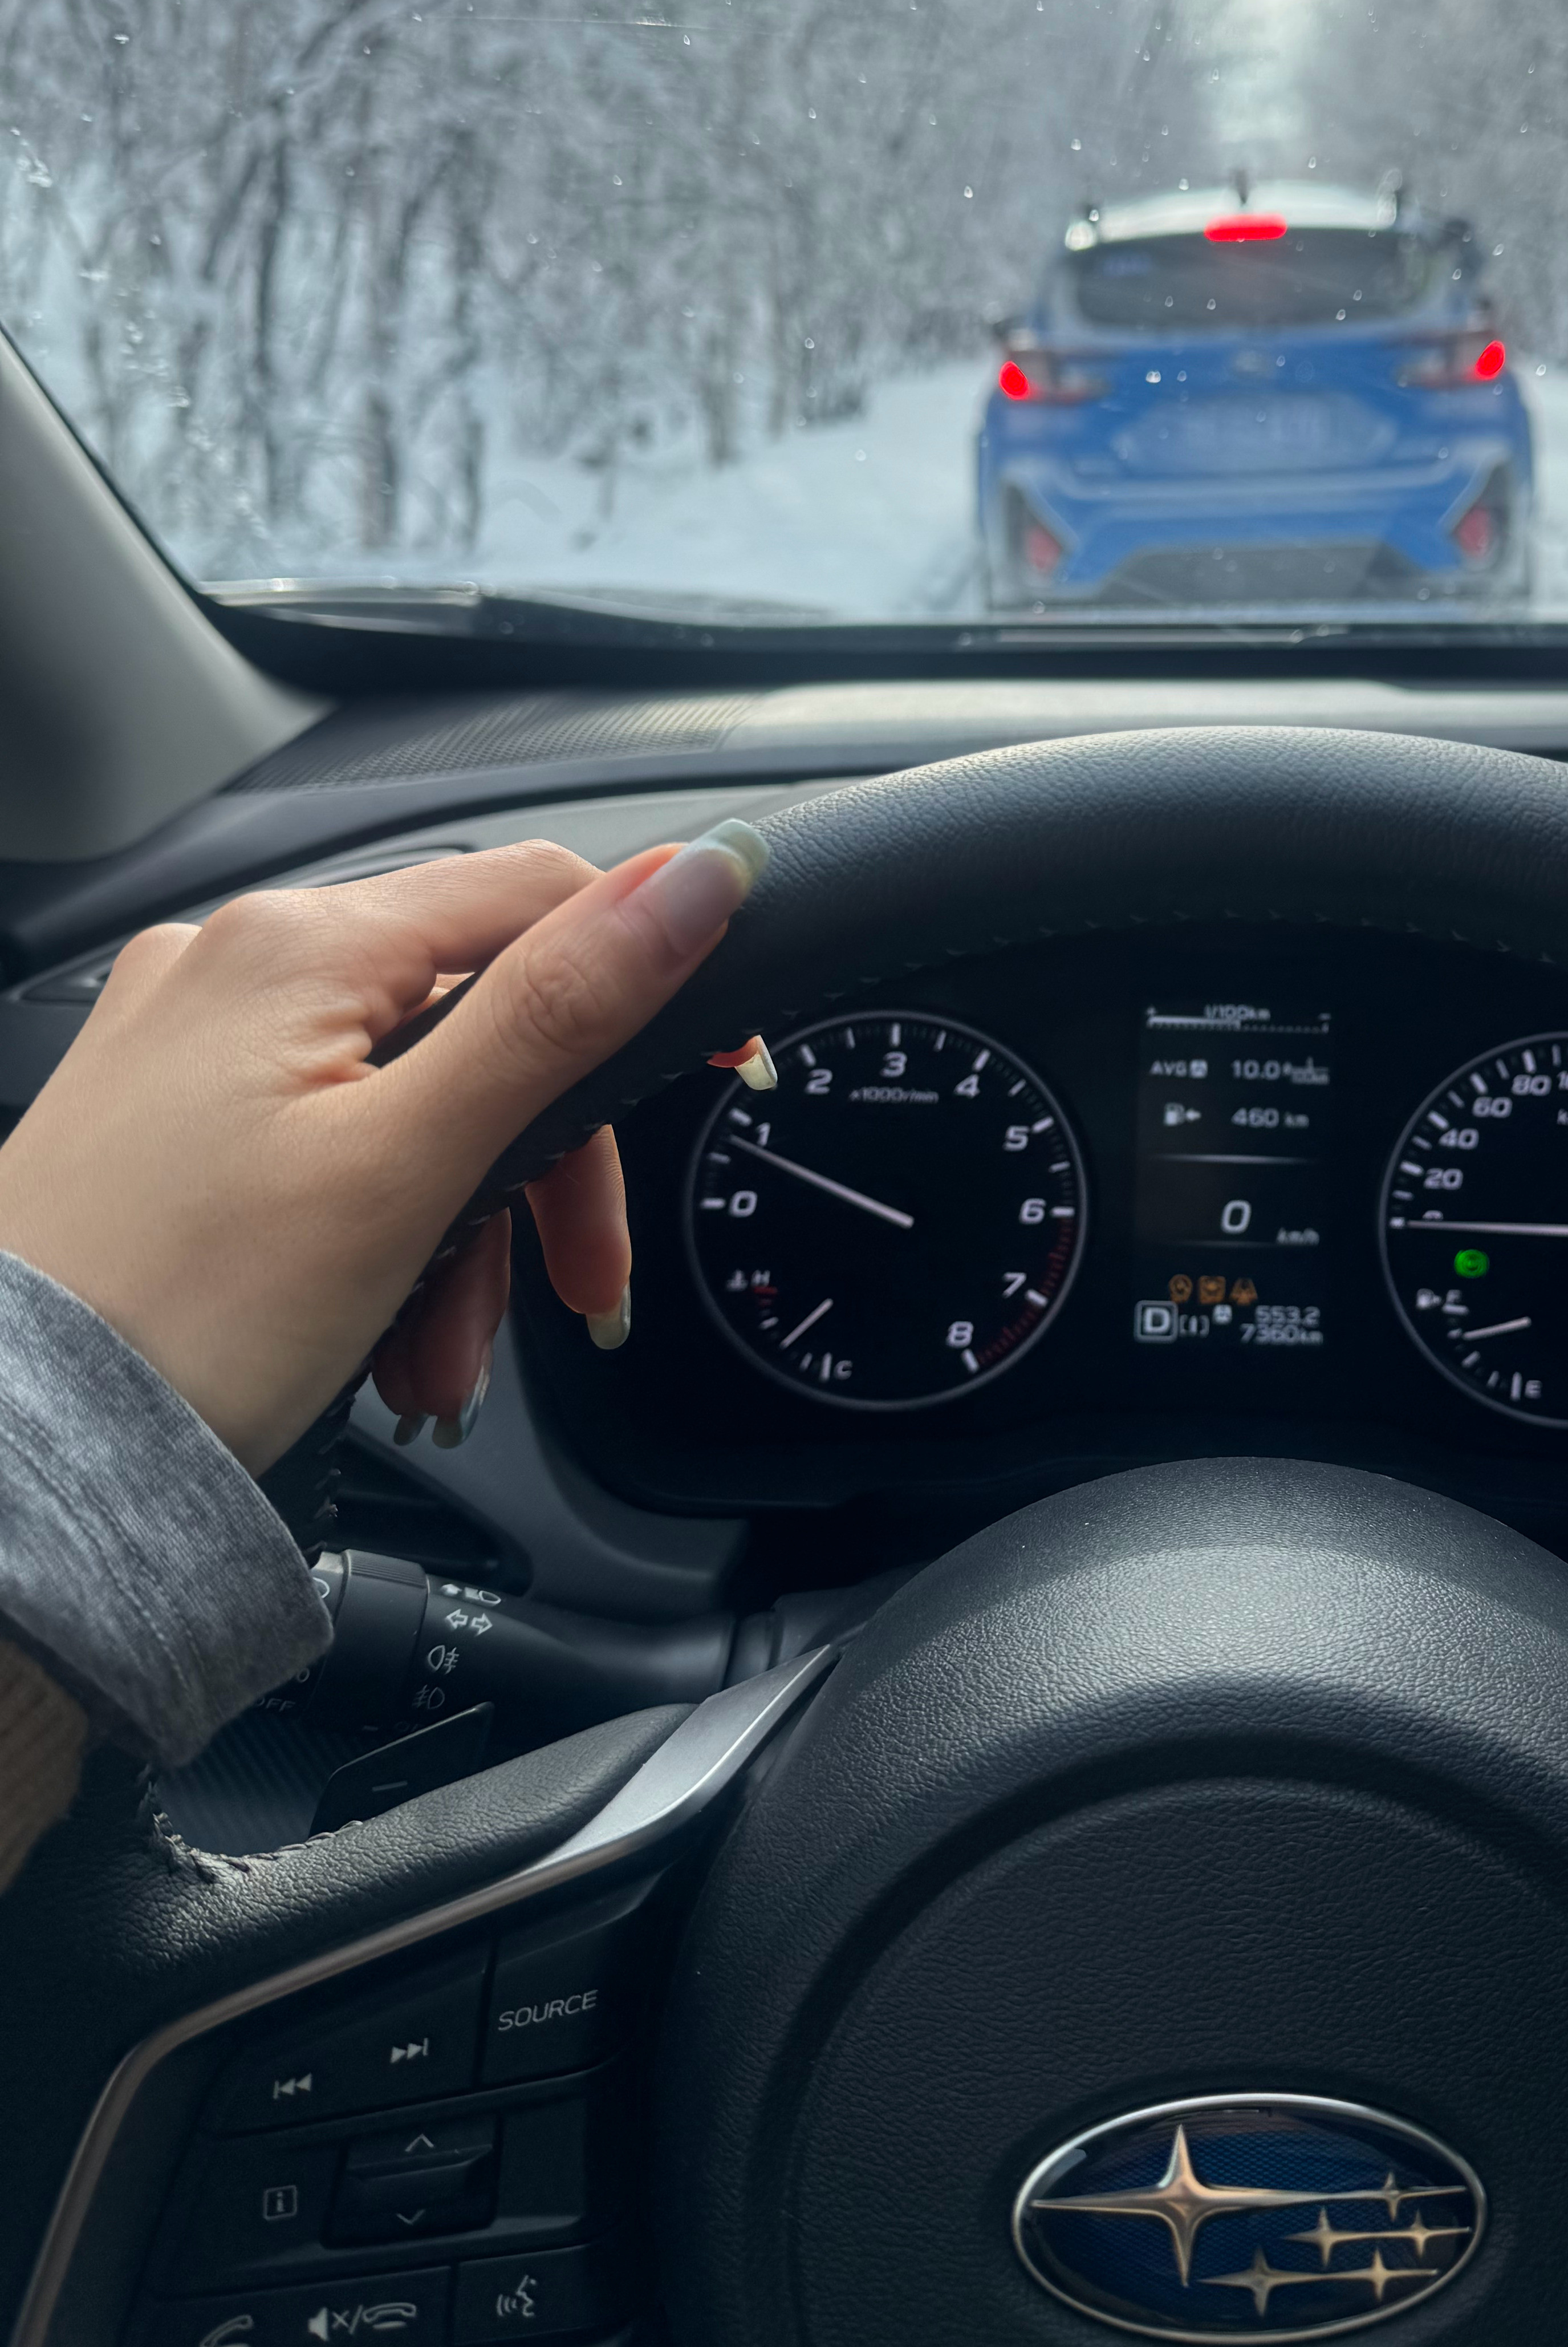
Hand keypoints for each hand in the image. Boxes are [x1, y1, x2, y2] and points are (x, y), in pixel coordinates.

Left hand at [0, 823, 768, 1473]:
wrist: (10, 1470)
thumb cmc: (176, 1320)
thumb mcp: (409, 1164)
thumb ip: (560, 1009)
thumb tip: (695, 877)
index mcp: (302, 944)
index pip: (539, 897)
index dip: (651, 971)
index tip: (718, 1062)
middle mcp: (235, 964)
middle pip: (477, 1020)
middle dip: (545, 1165)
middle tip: (581, 1287)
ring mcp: (188, 1044)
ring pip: (405, 1101)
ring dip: (464, 1231)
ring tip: (446, 1357)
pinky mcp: (161, 1124)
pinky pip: (326, 1149)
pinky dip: (381, 1238)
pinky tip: (380, 1335)